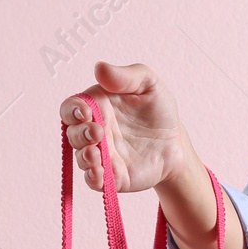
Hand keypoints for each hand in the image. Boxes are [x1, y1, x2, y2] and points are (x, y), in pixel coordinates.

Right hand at [60, 62, 192, 194]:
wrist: (176, 142)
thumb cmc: (158, 110)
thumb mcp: (148, 84)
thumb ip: (124, 76)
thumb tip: (99, 68)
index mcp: (96, 107)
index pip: (71, 108)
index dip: (72, 110)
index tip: (85, 111)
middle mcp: (94, 132)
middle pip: (72, 134)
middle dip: (80, 134)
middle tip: (97, 132)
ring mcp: (101, 155)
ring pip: (81, 158)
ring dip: (84, 157)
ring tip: (96, 155)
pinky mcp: (112, 176)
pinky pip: (94, 181)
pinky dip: (93, 178)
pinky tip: (98, 174)